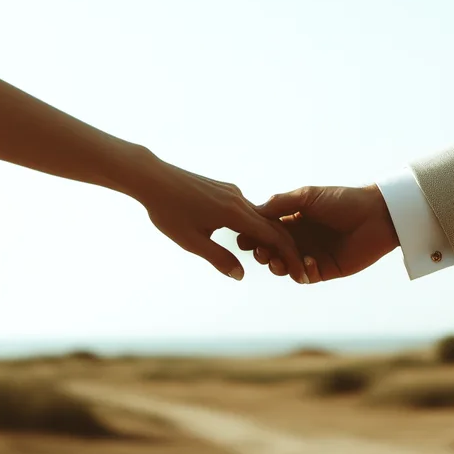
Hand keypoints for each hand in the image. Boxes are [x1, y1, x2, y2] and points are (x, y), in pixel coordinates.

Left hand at [128, 150, 308, 282]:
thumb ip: (219, 258)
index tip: (299, 273)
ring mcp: (232, 191)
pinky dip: (255, 225)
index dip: (288, 255)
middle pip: (272, 225)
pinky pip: (247, 209)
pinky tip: (251, 238)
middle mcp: (238, 199)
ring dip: (269, 236)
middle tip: (295, 269)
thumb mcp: (192, 241)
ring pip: (259, 216)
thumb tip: (241, 274)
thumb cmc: (168, 211)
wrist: (153, 178)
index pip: (272, 235)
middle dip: (285, 247)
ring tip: (274, 257)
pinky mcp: (224, 189)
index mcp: (234, 212)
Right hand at [236, 184, 398, 282]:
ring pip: (286, 266)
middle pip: (273, 250)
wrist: (376, 215)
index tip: (244, 237)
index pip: (267, 229)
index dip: (255, 234)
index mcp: (294, 219)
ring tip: (276, 261)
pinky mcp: (326, 269)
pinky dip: (302, 271)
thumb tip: (254, 210)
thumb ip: (281, 203)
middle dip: (263, 252)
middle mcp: (301, 238)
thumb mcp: (307, 197)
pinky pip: (306, 276)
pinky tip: (308, 262)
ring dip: (278, 265)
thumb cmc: (343, 200)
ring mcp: (312, 254)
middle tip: (259, 251)